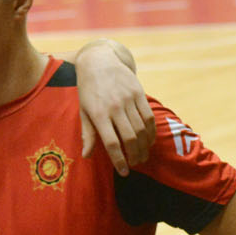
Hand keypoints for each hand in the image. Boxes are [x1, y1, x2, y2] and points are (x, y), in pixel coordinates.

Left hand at [76, 42, 154, 175]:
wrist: (100, 62)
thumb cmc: (88, 91)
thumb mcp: (83, 111)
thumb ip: (87, 133)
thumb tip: (86, 156)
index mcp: (98, 114)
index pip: (112, 143)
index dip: (119, 160)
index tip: (123, 172)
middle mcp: (114, 108)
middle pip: (130, 138)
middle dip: (134, 156)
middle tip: (134, 165)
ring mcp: (128, 100)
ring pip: (142, 129)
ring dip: (144, 146)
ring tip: (142, 156)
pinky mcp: (139, 93)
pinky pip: (149, 117)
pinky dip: (151, 131)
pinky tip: (150, 141)